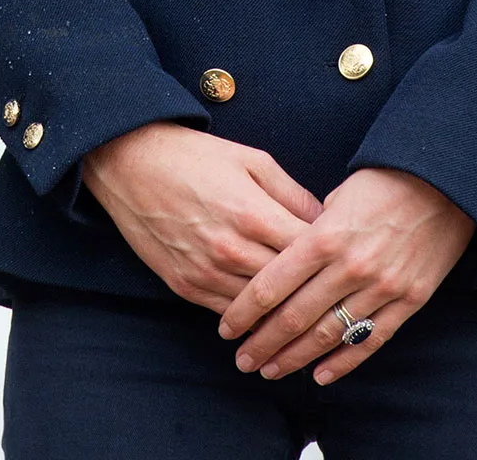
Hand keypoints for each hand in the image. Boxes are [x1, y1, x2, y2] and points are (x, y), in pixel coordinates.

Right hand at [82, 122, 321, 312]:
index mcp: (253, 214)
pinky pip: (229, 314)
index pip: (310, 253)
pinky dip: (251, 319)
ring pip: (261, 311)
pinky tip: (268, 320)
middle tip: (338, 301)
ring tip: (311, 320)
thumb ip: (291, 193)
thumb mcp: (250, 158)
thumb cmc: (193, 155)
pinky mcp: (185, 285)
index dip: (333, 260)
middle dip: (315, 294)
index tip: (348, 264)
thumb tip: (326, 221)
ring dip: (285, 316)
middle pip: (289, 288)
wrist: (128, 161)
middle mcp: (231, 249)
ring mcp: (206, 272)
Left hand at [218, 167, 475, 384]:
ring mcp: (381, 288)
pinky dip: (344, 362)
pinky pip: (370, 340)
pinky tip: (320, 375)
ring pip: (329, 334)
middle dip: (264, 341)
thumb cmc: (381, 182)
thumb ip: (307, 230)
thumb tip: (281, 255)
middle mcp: (350, 267)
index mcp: (324, 236)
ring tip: (270, 370)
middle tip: (241, 359)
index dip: (245, 311)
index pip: (273, 284)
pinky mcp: (407, 301)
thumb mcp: (334, 197)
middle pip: (296, 316)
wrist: (442, 185)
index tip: (226, 329)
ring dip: (296, 357)